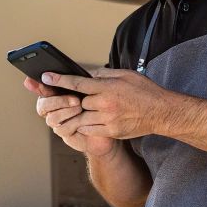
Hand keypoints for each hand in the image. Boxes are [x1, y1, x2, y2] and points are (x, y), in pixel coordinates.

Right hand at [25, 77, 116, 156]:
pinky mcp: (68, 136)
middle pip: (43, 106)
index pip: (41, 90)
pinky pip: (63, 129)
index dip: (37, 86)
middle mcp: (54, 110)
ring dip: (66, 111)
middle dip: (57, 100)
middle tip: (75, 99)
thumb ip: (77, 79)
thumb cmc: (101, 101)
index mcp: (56, 95)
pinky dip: (73, 123)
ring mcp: (59, 124)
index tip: (41, 79)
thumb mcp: (90, 86)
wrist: (115, 123)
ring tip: (80, 107)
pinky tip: (83, 119)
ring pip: (52, 118)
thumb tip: (67, 67)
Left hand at [44, 68, 180, 140]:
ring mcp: (108, 120)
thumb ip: (104, 75)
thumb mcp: (125, 75)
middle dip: (72, 100)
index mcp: (107, 88)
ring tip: (78, 110)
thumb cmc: (144, 91)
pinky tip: (89, 120)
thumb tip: (87, 75)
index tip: (46, 76)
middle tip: (69, 98)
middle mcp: (105, 104)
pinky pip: (89, 129)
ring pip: (80, 118)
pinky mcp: (111, 131)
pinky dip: (86, 124)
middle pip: (77, 102)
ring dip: (78, 114)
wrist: (160, 112)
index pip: (77, 83)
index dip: (59, 80)